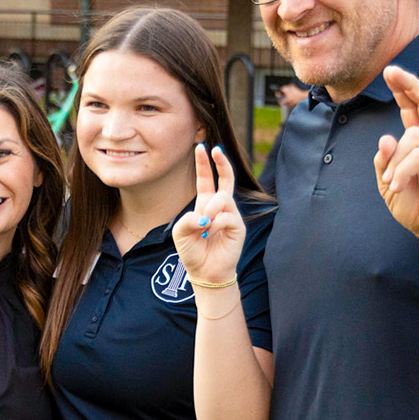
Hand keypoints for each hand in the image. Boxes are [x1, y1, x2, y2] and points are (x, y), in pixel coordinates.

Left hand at [171, 145, 245, 289]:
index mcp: (205, 204)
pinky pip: (227, 216)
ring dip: (210, 209)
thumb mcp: (180, 233)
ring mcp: (231, 215)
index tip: (201, 147)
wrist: (205, 272)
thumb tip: (205, 216)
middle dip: (221, 162)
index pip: (206, 179)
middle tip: (215, 149)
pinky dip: (215, 224)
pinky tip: (210, 234)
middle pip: (226, 178)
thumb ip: (187, 219)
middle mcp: (220, 207)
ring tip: (204, 225)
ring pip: (223, 198)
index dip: (204, 164)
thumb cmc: (193, 251)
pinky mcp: (238, 226)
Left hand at [375, 65, 418, 251]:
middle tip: (391, 70)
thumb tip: (385, 137)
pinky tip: (397, 186)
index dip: (405, 89)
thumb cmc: (416, 207)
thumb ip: (385, 162)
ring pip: (413, 137)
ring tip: (392, 183)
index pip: (416, 109)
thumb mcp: (389, 184)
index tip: (390, 72)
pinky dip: (403, 170)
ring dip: (395, 160)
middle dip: (409, 85)